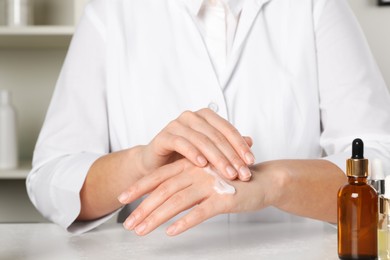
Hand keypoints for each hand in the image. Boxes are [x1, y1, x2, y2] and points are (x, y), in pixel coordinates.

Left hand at [118, 159, 282, 235]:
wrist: (263, 180)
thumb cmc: (232, 179)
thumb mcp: (205, 176)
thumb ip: (186, 182)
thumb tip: (163, 198)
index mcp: (190, 164)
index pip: (159, 176)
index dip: (139, 187)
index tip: (121, 198)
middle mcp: (196, 171)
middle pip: (163, 190)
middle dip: (142, 208)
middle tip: (128, 224)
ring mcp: (209, 184)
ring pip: (176, 201)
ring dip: (156, 217)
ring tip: (141, 231)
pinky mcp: (223, 198)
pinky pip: (200, 211)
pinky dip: (184, 222)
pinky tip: (171, 232)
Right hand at [138, 108, 254, 180]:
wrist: (156, 165)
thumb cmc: (185, 158)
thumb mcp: (210, 153)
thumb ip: (227, 146)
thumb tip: (250, 141)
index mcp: (205, 116)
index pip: (228, 129)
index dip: (241, 146)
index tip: (251, 162)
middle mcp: (192, 117)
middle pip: (217, 135)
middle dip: (232, 156)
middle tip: (243, 173)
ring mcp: (176, 125)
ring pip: (202, 139)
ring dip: (217, 158)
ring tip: (228, 173)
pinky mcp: (163, 136)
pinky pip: (181, 143)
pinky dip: (193, 153)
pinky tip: (203, 165)